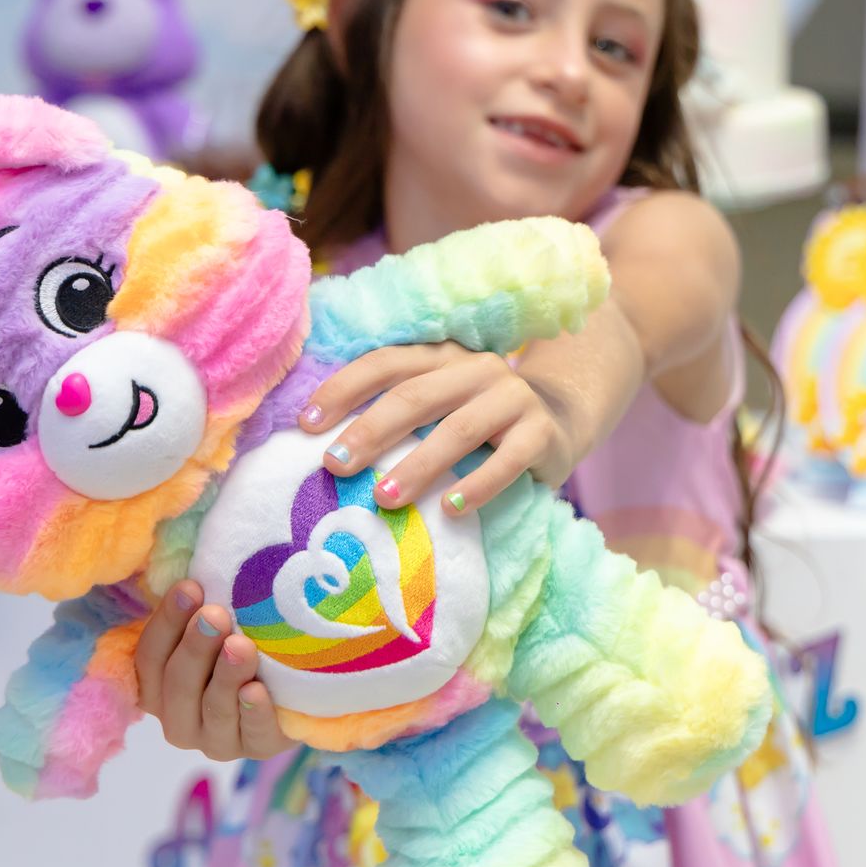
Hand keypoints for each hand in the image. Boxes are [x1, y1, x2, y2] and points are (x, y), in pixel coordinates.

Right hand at [135, 579, 293, 761]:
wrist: (293, 689)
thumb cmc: (242, 644)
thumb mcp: (216, 628)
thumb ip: (196, 609)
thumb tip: (192, 569)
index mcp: (158, 688)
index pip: (149, 658)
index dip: (166, 622)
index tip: (190, 587)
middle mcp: (179, 718)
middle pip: (177, 684)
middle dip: (195, 647)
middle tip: (215, 615)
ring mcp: (216, 740)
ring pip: (212, 710)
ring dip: (225, 676)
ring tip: (241, 646)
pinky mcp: (256, 749)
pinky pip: (252, 734)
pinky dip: (253, 712)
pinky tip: (257, 690)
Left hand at [298, 342, 577, 514]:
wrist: (560, 421)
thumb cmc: (479, 421)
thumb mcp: (440, 407)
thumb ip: (398, 416)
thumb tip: (325, 452)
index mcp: (440, 358)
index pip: (384, 364)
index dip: (343, 390)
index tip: (305, 425)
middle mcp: (475, 369)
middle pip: (415, 396)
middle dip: (371, 431)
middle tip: (335, 465)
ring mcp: (512, 399)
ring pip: (459, 429)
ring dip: (418, 464)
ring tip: (384, 498)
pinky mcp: (541, 434)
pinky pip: (509, 460)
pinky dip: (479, 484)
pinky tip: (451, 508)